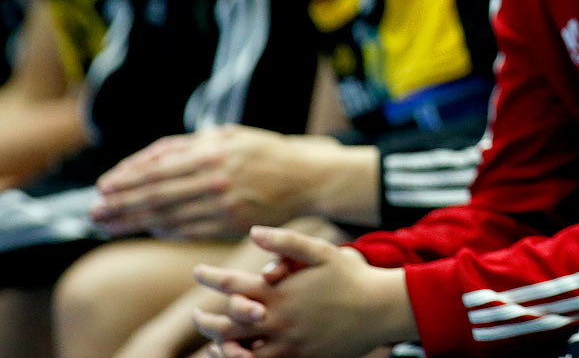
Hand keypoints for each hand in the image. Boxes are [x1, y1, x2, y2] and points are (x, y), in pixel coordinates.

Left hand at [93, 126, 322, 238]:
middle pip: (154, 196)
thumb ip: (188, 145)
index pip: (156, 169)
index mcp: (212, 152)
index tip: (102, 188)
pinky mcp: (230, 224)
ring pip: (166, 217)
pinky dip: (164, 230)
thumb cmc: (263, 152)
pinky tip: (149, 229)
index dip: (125, 180)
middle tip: (94, 213)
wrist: (306, 177)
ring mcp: (222, 205)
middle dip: (119, 205)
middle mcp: (214, 179)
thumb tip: (146, 161)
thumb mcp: (229, 135)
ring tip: (109, 225)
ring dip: (133, 223)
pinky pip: (188, 230)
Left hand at [192, 225, 414, 357]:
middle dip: (205, 320)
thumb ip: (287, 242)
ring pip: (238, 353)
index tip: (198, 271)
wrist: (381, 310)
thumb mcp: (322, 251)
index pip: (231, 285)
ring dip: (219, 347)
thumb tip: (253, 232)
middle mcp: (278, 320)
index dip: (210, 277)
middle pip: (226, 325)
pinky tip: (238, 356)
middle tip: (197, 314)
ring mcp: (287, 345)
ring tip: (211, 342)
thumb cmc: (352, 277)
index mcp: (280, 292)